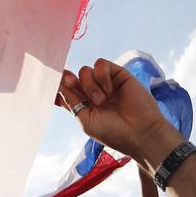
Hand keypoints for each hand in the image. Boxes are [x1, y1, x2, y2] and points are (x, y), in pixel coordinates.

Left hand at [56, 58, 178, 162]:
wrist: (140, 132)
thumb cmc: (113, 132)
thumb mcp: (86, 120)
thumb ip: (71, 101)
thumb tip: (58, 84)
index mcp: (83, 106)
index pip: (65, 91)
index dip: (57, 86)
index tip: (55, 85)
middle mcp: (92, 93)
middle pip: (72, 78)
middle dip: (69, 81)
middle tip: (71, 84)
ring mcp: (105, 83)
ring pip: (85, 70)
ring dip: (89, 85)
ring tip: (102, 100)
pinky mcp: (117, 74)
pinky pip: (101, 64)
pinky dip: (101, 75)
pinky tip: (109, 89)